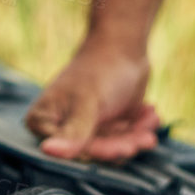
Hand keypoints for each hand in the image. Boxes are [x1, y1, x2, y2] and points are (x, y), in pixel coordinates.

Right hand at [24, 41, 160, 160]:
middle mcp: (62, 127)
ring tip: (150, 121)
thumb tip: (48, 151)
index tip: (121, 150)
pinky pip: (123, 138)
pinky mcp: (106, 125)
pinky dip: (139, 128)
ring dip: (134, 137)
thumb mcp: (87, 102)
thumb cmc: (100, 67)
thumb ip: (74, 132)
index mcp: (44, 120)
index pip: (69, 151)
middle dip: (122, 145)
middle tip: (144, 140)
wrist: (125, 42)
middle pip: (94, 152)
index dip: (96, 152)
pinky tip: (150, 114)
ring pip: (111, 147)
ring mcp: (85, 127)